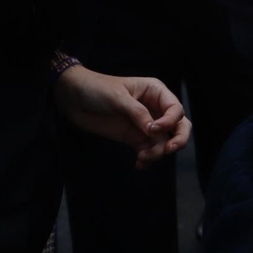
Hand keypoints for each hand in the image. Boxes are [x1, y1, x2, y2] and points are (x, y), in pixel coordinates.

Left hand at [53, 65, 191, 167]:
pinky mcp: (134, 138)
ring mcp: (145, 125)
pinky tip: (139, 164)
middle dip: (178, 140)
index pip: (175, 109)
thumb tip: (154, 131)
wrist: (73, 98)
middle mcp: (155, 108)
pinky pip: (149, 151)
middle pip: (179, 126)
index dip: (170, 122)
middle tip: (167, 150)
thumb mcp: (118, 98)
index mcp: (156, 92)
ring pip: (165, 141)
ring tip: (142, 158)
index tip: (152, 130)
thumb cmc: (97, 89)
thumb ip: (137, 113)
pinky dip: (148, 160)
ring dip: (158, 153)